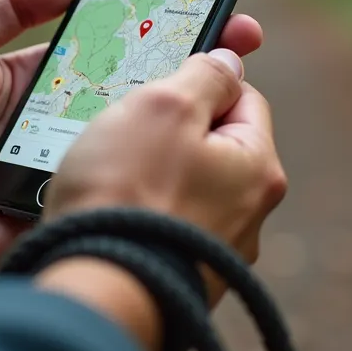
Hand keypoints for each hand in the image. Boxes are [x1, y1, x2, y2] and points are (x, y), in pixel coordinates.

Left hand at [0, 0, 265, 277]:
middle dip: (194, 72)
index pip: (120, 50)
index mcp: (46, 80)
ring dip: (179, 125)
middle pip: (140, 98)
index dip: (165, 31)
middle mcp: (65, 123)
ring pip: (135, 147)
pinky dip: (143, 182)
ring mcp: (67, 169)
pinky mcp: (61, 210)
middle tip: (244, 44)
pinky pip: (108, 195)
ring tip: (228, 92)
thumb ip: (11, 3)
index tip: (214, 8)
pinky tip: (186, 160)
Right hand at [42, 49, 286, 299]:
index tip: (160, 85)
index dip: (199, 83)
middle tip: (126, 130)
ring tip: (108, 176)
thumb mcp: (164, 105)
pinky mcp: (180, 279)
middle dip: (169, 132)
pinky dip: (137, 214)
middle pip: (211, 145)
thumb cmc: (126, 193)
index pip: (243, 98)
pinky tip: (108, 214)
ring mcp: (214, 254)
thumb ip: (204, 74)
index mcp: (259, 169)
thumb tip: (229, 59)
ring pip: (182, 187)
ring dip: (148, 174)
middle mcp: (249, 217)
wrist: (92, 291)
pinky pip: (161, 226)